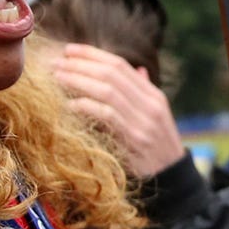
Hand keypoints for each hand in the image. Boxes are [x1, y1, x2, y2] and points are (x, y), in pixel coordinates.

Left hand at [50, 43, 184, 178]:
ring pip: (108, 90)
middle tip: (56, 63)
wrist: (173, 178)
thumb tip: (137, 70)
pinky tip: (69, 105)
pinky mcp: (135, 139)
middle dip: (81, 65)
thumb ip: (143, 93)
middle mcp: (150, 104)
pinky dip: (86, 106)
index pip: (121, 65)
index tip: (69, 50)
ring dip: (78, 81)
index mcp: (153, 95)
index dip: (93, 54)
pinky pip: (107, 115)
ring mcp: (144, 121)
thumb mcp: (154, 118)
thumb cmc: (156, 148)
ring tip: (57, 78)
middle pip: (112, 74)